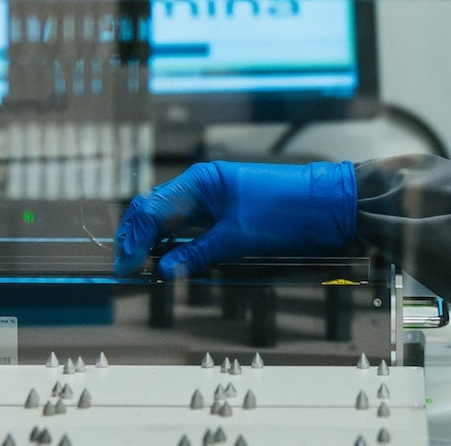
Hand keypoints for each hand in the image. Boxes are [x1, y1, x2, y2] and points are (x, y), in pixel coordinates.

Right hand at [113, 160, 356, 278]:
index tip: (124, 267)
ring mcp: (212, 198)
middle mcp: (201, 186)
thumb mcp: (238, 237)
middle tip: (126, 269)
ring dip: (153, 242)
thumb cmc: (285, 211)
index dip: (133, 240)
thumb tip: (164, 268)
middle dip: (137, 239)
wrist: (326, 204)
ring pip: (169, 219)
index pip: (151, 210)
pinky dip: (175, 242)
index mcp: (199, 181)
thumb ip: (197, 253)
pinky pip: (189, 226)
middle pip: (155, 212)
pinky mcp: (224, 212)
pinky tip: (169, 258)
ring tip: (142, 267)